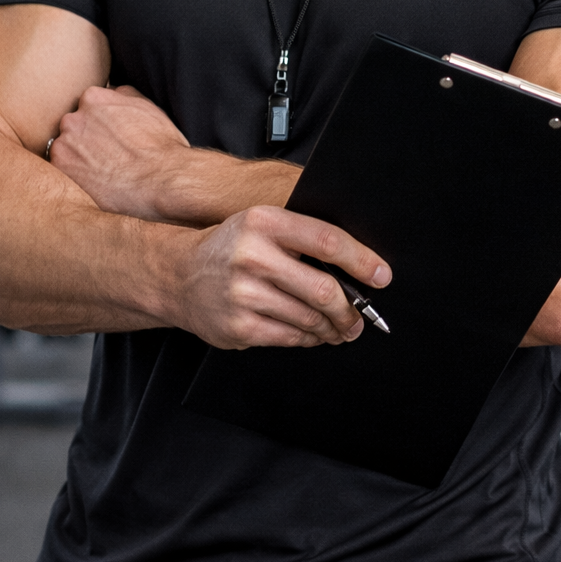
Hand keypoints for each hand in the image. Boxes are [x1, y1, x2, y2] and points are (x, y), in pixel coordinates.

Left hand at [48, 85, 191, 219]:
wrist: (163, 179)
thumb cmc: (161, 146)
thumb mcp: (146, 106)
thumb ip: (122, 96)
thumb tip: (112, 94)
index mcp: (93, 98)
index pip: (86, 108)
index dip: (98, 126)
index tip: (109, 139)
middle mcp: (73, 118)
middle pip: (72, 129)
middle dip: (85, 141)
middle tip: (106, 158)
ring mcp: (63, 145)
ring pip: (64, 151)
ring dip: (78, 160)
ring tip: (102, 174)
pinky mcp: (61, 171)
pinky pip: (61, 173)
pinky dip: (75, 179)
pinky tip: (96, 185)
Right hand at [169, 204, 391, 348]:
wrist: (179, 275)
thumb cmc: (231, 248)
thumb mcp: (262, 225)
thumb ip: (303, 237)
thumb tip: (358, 266)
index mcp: (265, 222)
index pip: (327, 241)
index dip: (361, 261)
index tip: (381, 276)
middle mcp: (252, 256)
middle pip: (323, 289)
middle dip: (351, 309)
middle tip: (361, 316)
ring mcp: (244, 294)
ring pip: (310, 319)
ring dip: (333, 328)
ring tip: (340, 328)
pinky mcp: (239, 326)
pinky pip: (290, 338)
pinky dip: (309, 339)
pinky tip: (313, 334)